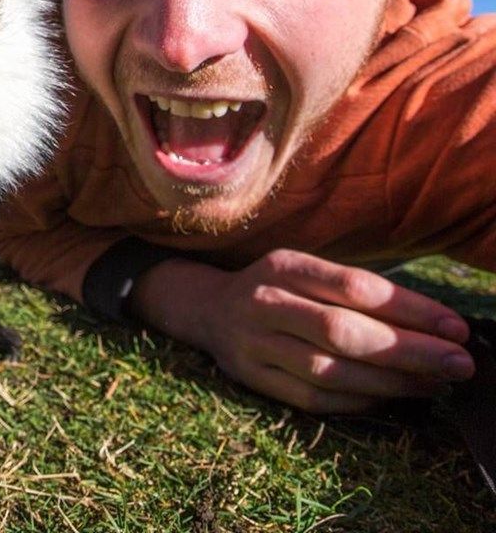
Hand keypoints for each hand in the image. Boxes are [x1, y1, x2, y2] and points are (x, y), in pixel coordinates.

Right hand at [129, 248, 474, 412]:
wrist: (208, 309)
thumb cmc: (276, 287)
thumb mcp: (306, 270)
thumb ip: (357, 291)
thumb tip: (432, 323)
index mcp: (283, 265)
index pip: (355, 287)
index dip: (410, 309)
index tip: (456, 328)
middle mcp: (265, 302)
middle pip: (343, 331)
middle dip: (408, 350)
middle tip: (457, 364)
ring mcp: (254, 343)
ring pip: (330, 369)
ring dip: (390, 382)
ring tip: (433, 384)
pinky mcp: (252, 378)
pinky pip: (314, 397)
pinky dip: (358, 400)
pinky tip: (391, 397)